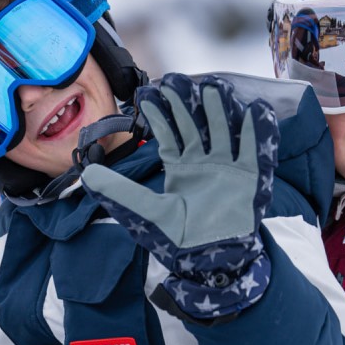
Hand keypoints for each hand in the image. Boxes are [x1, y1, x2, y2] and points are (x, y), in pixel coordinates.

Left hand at [81, 73, 277, 320]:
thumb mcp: (144, 213)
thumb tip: (87, 175)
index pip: (170, 133)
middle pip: (197, 124)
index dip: (160, 113)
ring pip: (225, 130)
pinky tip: (254, 111)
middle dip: (188, 103)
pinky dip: (258, 131)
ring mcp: (228, 168)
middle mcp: (204, 164)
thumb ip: (118, 192)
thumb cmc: (176, 241)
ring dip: (220, 109)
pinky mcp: (251, 178)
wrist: (209, 264)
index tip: (149, 92)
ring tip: (213, 87)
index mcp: (180, 169)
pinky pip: (256, 150)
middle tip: (179, 80)